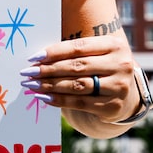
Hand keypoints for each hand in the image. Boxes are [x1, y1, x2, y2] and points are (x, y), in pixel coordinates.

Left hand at [19, 33, 139, 128]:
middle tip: (27, 73)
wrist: (126, 92)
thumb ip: (73, 52)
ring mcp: (118, 87)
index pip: (78, 47)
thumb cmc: (101, 66)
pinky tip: (43, 97)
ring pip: (77, 85)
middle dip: (48, 70)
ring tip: (31, 85)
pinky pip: (80, 103)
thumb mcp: (95, 53)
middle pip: (76, 67)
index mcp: (114, 45)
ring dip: (50, 85)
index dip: (53, 52)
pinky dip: (59, 100)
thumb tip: (37, 57)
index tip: (33, 57)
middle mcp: (120, 65)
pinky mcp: (112, 106)